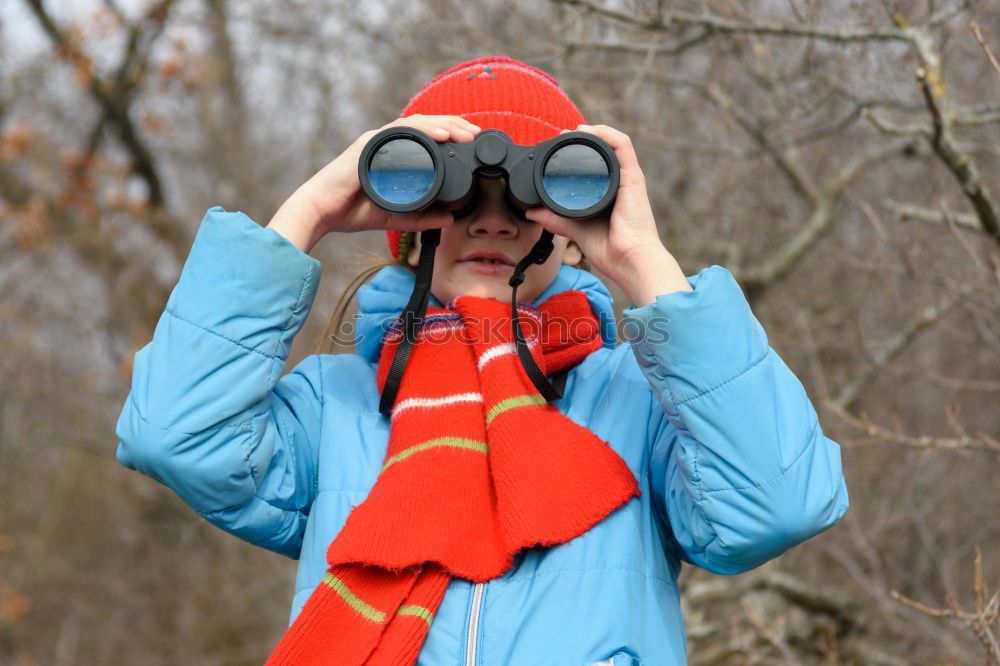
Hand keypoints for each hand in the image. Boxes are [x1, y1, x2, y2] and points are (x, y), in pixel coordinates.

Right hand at [267, 114, 480, 251]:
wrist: (321, 212)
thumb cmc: (351, 210)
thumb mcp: (397, 216)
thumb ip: (422, 217)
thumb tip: (450, 219)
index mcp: (392, 154)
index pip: (426, 137)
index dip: (451, 135)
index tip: (473, 142)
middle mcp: (386, 142)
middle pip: (426, 125)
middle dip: (454, 125)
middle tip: (477, 135)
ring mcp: (377, 141)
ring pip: (416, 124)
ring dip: (444, 125)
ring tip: (466, 133)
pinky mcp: (369, 145)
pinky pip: (400, 132)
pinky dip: (423, 132)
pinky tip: (442, 135)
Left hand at [523, 123, 670, 287]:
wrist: (629, 260)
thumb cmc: (611, 250)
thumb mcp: (576, 230)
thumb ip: (555, 219)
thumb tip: (532, 212)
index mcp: (611, 194)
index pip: (597, 165)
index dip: (579, 153)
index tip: (557, 149)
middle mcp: (621, 183)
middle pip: (605, 151)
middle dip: (584, 139)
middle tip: (561, 137)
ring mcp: (628, 179)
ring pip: (613, 143)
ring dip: (593, 132)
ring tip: (574, 130)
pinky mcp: (633, 177)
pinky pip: (622, 145)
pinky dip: (606, 134)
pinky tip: (588, 131)